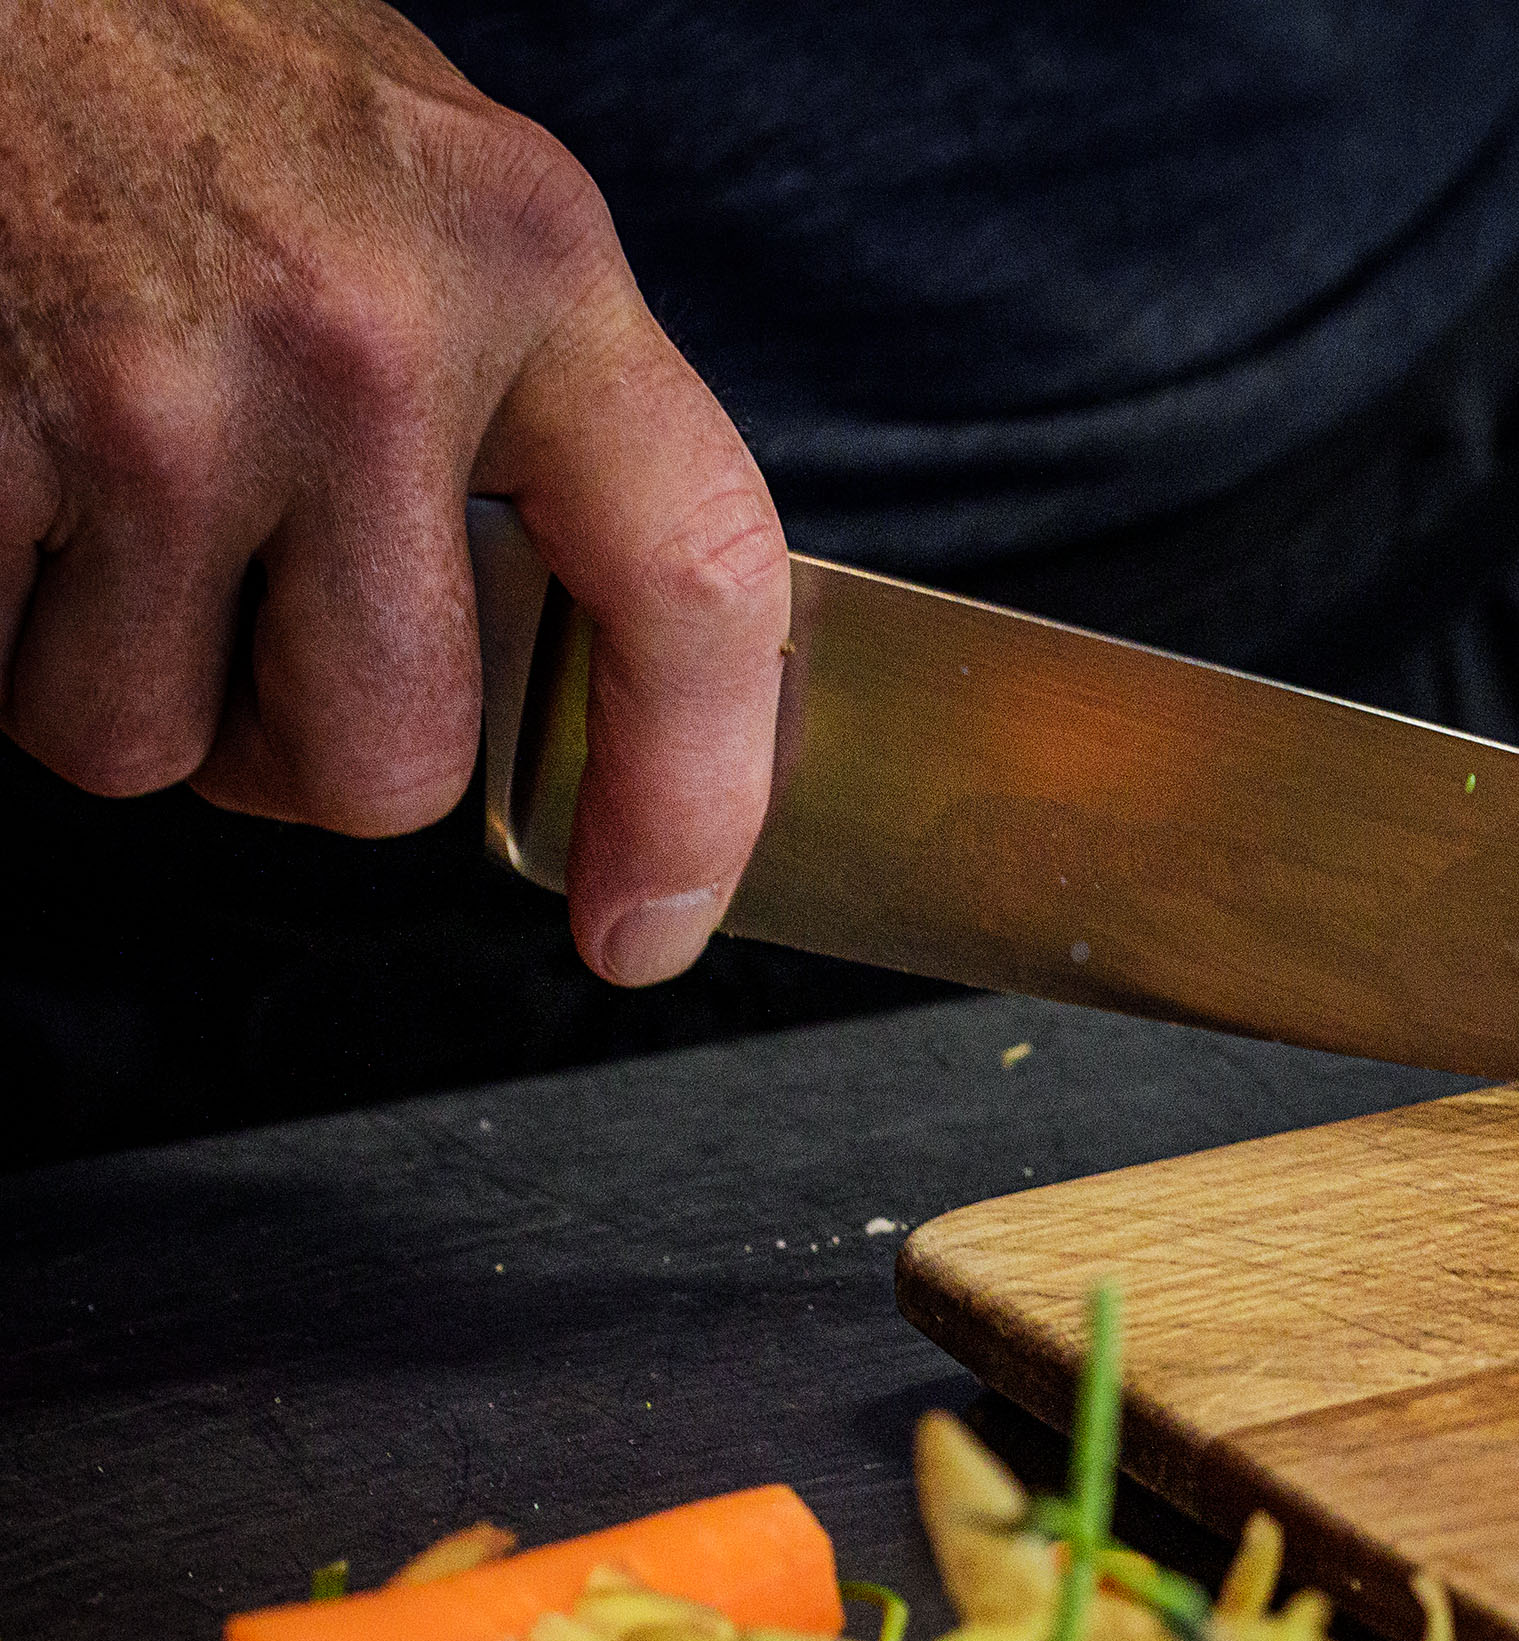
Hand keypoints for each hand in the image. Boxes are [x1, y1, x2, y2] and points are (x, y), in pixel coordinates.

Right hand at [0, 0, 785, 982]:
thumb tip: (562, 660)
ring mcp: (154, 395)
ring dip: (105, 678)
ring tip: (89, 492)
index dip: (694, 799)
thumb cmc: (180, 56)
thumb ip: (517, 407)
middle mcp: (364, 338)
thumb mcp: (423, 185)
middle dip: (296, 755)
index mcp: (526, 260)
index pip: (697, 587)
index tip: (649, 924)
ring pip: (146, 748)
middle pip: (380, 763)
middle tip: (242, 621)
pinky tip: (1, 466)